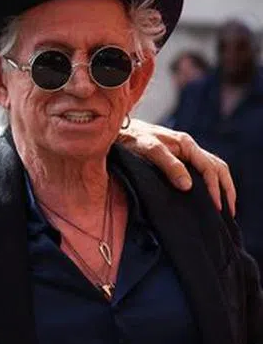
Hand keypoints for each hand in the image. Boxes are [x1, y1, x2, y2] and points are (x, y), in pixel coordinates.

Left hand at [118, 119, 234, 213]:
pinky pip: (200, 171)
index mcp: (186, 144)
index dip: (215, 188)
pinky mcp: (176, 158)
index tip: (217, 207)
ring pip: (211, 169)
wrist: (117, 131)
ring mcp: (184, 152)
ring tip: (223, 207)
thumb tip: (188, 186)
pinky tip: (206, 196)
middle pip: (217, 168)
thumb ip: (169, 165)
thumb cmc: (131, 138)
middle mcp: (189, 147)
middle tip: (228, 212)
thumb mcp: (150, 150)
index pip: (210, 168)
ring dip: (220, 187)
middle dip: (226, 189)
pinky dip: (209, 183)